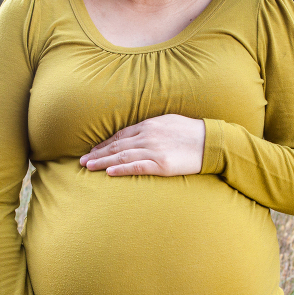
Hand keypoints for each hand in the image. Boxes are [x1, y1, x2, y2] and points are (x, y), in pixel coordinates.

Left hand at [79, 114, 205, 175]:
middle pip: (116, 146)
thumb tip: (138, 134)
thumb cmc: (192, 133)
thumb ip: (152, 128)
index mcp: (149, 125)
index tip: (92, 150)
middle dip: (97, 153)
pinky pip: (137, 167)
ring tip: (88, 167)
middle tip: (81, 161)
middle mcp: (148, 136)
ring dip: (102, 162)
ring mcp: (154, 150)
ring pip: (122, 156)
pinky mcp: (161, 164)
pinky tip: (109, 172)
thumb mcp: (169, 122)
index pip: (120, 135)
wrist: (212, 142)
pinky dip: (121, 169)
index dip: (104, 143)